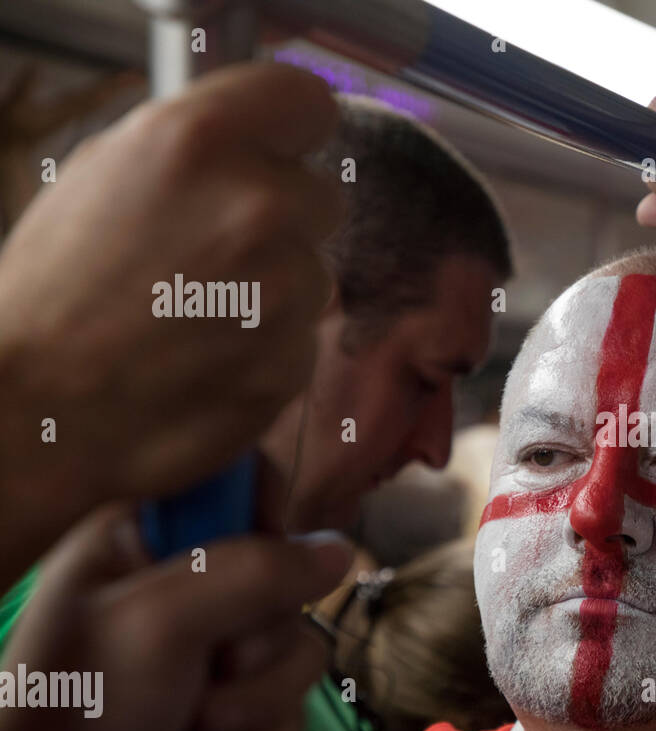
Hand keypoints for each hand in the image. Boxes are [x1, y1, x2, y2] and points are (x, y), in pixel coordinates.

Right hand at [0, 63, 342, 529]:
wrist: (42, 410)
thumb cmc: (57, 289)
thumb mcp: (105, 172)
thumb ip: (195, 149)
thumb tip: (254, 144)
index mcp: (200, 138)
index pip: (307, 101)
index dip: (290, 131)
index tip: (278, 151)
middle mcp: (257, 204)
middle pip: (320, 195)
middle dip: (281, 219)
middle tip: (213, 252)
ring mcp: (285, 287)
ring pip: (315, 271)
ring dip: (276, 287)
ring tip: (198, 313)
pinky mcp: (294, 357)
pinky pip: (301, 336)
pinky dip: (268, 346)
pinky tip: (209, 357)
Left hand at [0, 506, 351, 730]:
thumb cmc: (82, 709)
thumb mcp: (163, 622)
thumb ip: (255, 572)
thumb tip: (340, 550)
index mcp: (145, 537)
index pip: (243, 489)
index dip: (271, 529)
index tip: (267, 573)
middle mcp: (181, 587)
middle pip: (285, 583)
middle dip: (258, 648)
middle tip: (209, 674)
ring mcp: (206, 653)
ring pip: (296, 652)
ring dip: (258, 705)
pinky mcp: (228, 711)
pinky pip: (289, 710)